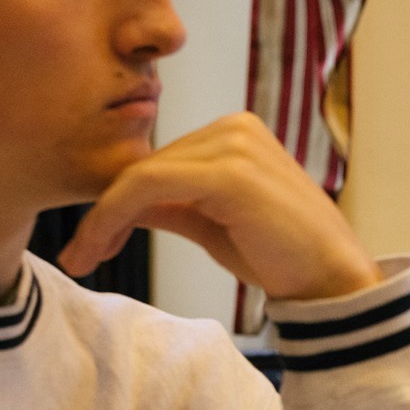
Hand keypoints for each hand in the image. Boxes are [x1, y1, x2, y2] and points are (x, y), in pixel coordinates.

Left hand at [59, 113, 379, 301]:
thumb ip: (172, 206)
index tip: (90, 245)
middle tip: (80, 257)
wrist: (330, 281)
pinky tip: (98, 247)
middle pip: (144, 165)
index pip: (158, 160)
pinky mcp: (228, 172)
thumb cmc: (281, 257)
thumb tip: (121, 205)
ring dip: (102, 218)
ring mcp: (235, 145)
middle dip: (105, 212)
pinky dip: (112, 216)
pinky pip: (147, 185)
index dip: (116, 201)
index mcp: (237, 134)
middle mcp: (236, 128)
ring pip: (139, 174)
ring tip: (84, 258)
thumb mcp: (213, 225)